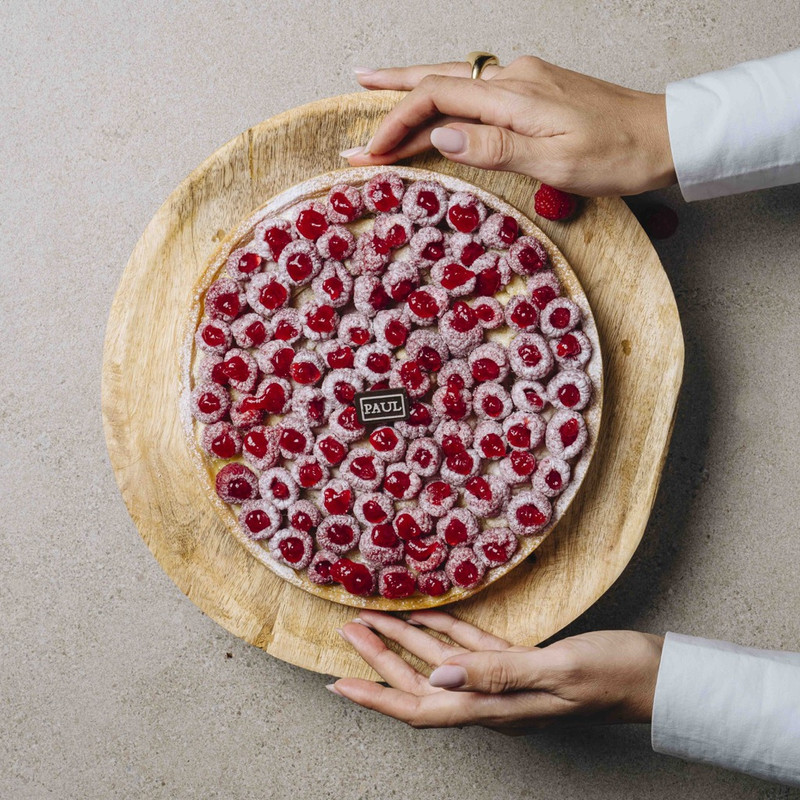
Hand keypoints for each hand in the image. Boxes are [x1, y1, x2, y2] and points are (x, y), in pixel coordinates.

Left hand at [328, 609, 663, 732]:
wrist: (653, 675)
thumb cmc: (613, 675)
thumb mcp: (558, 670)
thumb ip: (498, 673)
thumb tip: (441, 677)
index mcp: (497, 709)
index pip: (422, 708)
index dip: (377, 698)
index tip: (339, 684)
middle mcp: (493, 700)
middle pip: (422, 684)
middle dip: (380, 661)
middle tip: (348, 632)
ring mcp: (505, 682)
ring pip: (442, 664)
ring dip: (406, 643)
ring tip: (374, 621)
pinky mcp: (520, 664)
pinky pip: (470, 648)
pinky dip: (445, 631)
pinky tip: (426, 616)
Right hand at [343, 58, 676, 195]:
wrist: (664, 136)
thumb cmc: (615, 155)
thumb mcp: (553, 161)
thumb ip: (493, 146)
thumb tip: (439, 134)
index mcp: (513, 96)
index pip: (437, 101)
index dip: (398, 124)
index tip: (369, 153)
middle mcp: (514, 79)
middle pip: (440, 79)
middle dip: (394, 91)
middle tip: (356, 89)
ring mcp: (526, 82)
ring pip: (457, 81)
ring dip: (416, 87)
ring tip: (380, 86)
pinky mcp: (536, 91)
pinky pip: (478, 90)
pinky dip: (447, 96)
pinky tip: (438, 101)